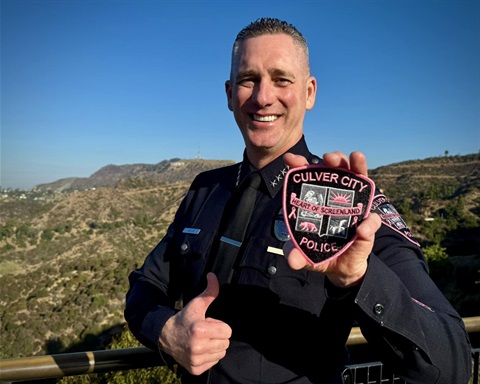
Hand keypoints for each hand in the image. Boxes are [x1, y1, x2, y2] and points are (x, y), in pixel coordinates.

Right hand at [159, 272, 231, 374]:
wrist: (166, 336)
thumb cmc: (184, 318)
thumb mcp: (196, 304)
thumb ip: (209, 292)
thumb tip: (213, 276)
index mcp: (200, 330)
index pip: (228, 331)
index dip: (220, 326)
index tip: (210, 324)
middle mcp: (198, 347)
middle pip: (226, 343)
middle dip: (218, 336)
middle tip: (205, 332)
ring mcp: (196, 360)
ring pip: (221, 353)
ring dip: (215, 346)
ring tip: (202, 340)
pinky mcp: (195, 369)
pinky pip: (214, 362)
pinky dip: (209, 356)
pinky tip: (199, 349)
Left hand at [282, 151, 381, 287]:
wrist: (339, 268)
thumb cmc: (318, 251)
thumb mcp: (302, 253)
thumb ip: (295, 254)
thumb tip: (292, 260)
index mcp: (317, 197)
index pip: (309, 176)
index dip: (299, 164)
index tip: (290, 159)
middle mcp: (337, 197)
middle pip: (338, 169)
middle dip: (335, 158)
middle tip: (328, 158)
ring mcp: (354, 208)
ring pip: (360, 180)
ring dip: (359, 167)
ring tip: (356, 157)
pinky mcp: (368, 225)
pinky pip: (372, 221)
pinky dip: (369, 224)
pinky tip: (361, 230)